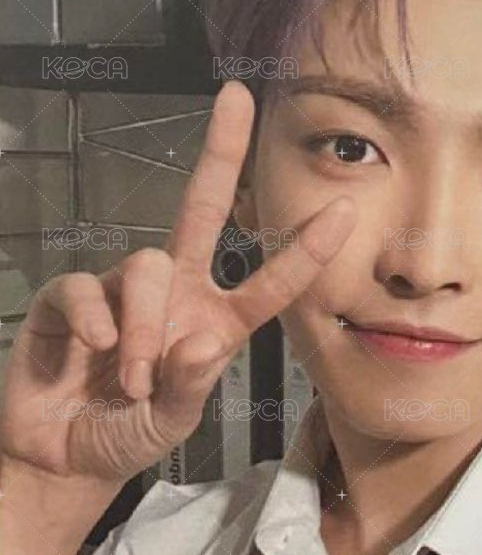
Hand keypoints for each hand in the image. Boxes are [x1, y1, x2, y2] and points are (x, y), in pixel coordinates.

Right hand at [0, 81, 355, 493]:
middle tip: (236, 98)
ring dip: (144, 330)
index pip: (268, 281)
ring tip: (133, 380)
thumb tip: (199, 341)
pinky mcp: (71, 296)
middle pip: (200, 208)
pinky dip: (95, 320)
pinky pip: (86, 287)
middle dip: (218, 152)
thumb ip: (191, 386)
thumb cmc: (128, 432)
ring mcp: (122, 290)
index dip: (305, 251)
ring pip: (147, 265)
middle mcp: (175, 292)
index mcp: (215, 321)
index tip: (343, 212)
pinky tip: (94, 349)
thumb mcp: (173, 422)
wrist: (64, 456)